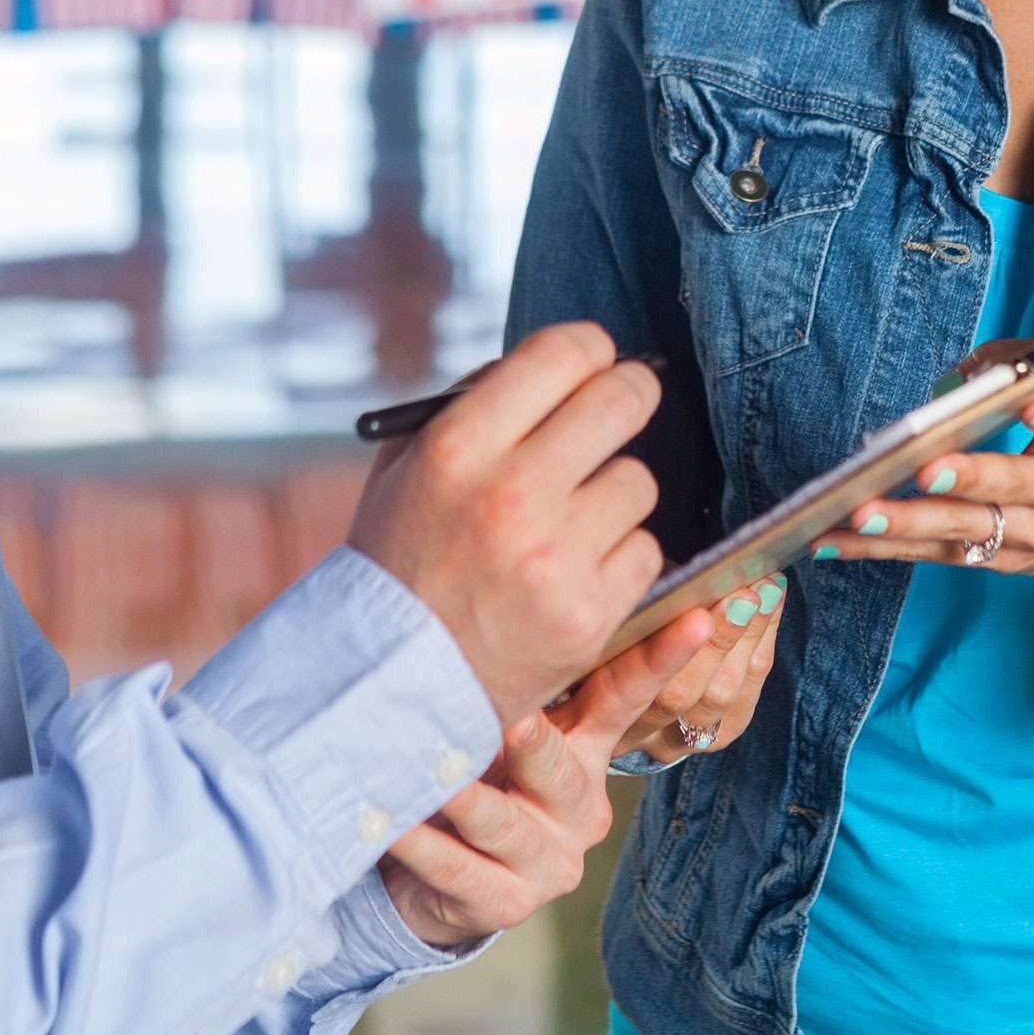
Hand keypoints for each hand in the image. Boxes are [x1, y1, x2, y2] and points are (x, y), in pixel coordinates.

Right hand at [348, 323, 664, 723]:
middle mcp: (511, 495)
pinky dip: (618, 559)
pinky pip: (646, 551)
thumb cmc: (400, 562)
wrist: (387, 684)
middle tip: (623, 406)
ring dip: (614, 494)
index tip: (594, 363)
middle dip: (630, 395)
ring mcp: (555, 559)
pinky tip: (574, 574)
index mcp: (458, 446)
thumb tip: (562, 361)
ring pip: (639, 481)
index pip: (566, 353)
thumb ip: (474, 403)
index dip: (591, 350)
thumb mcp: (407, 467)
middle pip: (624, 401)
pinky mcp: (590, 616)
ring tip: (568, 522)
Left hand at [380, 610, 713, 946]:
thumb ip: (524, 679)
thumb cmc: (477, 775)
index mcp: (590, 750)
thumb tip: (514, 593)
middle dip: (535, 746)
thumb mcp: (507, 724)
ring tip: (436, 780)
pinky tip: (394, 826)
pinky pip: (460, 870)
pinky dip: (423, 848)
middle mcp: (581, 806)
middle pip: (560, 768)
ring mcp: (549, 860)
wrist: (436, 876)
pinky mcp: (507, 903)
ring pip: (506, 824)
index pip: (627, 698)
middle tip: (515, 722)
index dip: (662, 659)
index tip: (700, 619)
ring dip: (466, 800)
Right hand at [614, 577, 784, 766]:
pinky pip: (744, 699)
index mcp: (588, 703)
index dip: (664, 654)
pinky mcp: (714, 736)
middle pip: (679, 695)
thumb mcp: (610, 616)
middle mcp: (631, 731)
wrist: (619, 687)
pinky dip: (762, 646)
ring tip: (766, 590)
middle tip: (744, 593)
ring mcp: (675, 739)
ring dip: (749, 637)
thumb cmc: (617, 631)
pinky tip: (772, 605)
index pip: (623, 685)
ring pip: (718, 697)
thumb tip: (668, 573)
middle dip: (718, 640)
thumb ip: (629, 606)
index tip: (697, 612)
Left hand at [808, 348, 1033, 671]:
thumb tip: (971, 370)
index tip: (1031, 406)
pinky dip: (882, 549)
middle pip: (1013, 485)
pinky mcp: (998, 560)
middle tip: (927, 468)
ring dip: (909, 523)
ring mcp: (1029, 533)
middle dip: (969, 478)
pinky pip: (935, 552)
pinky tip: (834, 539)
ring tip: (860, 511)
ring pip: (965, 528)